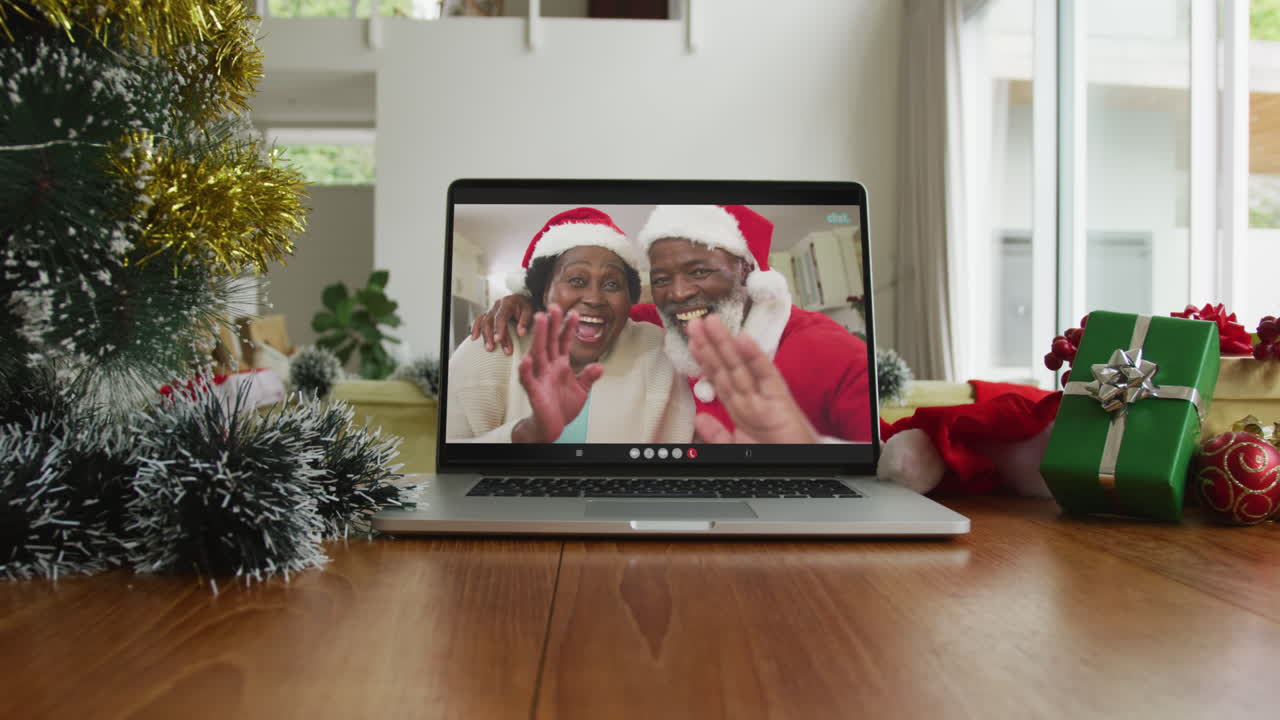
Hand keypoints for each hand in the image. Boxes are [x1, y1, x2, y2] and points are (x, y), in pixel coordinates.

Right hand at [469, 294, 535, 354]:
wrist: (523, 300)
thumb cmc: (526, 307)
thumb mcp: (530, 311)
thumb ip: (525, 321)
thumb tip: (521, 333)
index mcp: (508, 303)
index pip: (500, 317)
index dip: (498, 329)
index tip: (497, 340)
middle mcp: (497, 305)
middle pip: (489, 321)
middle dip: (490, 335)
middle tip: (492, 348)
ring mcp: (491, 309)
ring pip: (483, 322)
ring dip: (484, 336)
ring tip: (488, 348)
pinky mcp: (488, 314)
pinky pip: (479, 320)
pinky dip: (475, 328)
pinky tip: (474, 338)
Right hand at [511, 306, 603, 442]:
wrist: (552, 427)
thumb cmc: (563, 407)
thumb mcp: (581, 390)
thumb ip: (589, 377)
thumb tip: (599, 365)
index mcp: (560, 365)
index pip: (564, 342)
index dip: (569, 328)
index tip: (574, 313)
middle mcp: (549, 367)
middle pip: (550, 342)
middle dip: (552, 324)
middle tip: (553, 306)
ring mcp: (540, 377)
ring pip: (538, 353)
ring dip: (539, 336)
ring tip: (540, 319)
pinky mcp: (534, 391)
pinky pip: (528, 378)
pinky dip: (526, 369)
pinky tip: (526, 358)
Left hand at [686, 314, 817, 443]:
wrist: (800, 465)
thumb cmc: (775, 453)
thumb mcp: (738, 446)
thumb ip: (718, 434)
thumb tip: (700, 417)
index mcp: (741, 407)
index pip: (718, 378)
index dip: (704, 360)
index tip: (691, 342)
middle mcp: (750, 397)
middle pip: (725, 367)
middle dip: (709, 345)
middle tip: (693, 323)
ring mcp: (765, 395)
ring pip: (739, 366)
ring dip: (724, 344)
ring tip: (711, 323)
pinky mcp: (780, 399)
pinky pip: (765, 375)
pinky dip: (754, 357)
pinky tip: (743, 339)